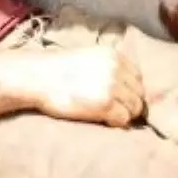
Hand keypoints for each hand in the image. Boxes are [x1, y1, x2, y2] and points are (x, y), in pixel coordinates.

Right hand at [22, 46, 145, 127]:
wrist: (38, 78)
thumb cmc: (58, 70)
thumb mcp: (89, 57)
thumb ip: (109, 66)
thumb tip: (126, 85)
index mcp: (114, 55)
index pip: (138, 77)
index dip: (130, 90)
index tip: (120, 97)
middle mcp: (116, 69)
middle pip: (139, 93)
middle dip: (130, 103)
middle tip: (115, 110)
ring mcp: (112, 87)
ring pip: (135, 107)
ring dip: (124, 114)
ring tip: (108, 115)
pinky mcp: (106, 104)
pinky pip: (123, 119)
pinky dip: (116, 122)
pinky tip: (103, 120)